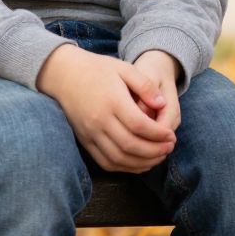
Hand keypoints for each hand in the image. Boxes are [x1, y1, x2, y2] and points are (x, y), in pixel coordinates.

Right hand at [37, 45, 175, 172]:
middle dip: (154, 151)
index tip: (171, 136)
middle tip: (169, 148)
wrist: (63, 74)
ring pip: (118, 158)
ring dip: (142, 162)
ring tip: (158, 157)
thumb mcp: (124, 68)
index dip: (158, 134)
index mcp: (112, 101)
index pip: (139, 125)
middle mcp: (99, 120)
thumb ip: (145, 85)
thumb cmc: (97, 69)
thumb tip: (162, 105)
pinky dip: (124, 167)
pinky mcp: (84, 141)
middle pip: (130, 145)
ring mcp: (90, 133)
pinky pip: (105, 162)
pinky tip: (139, 163)